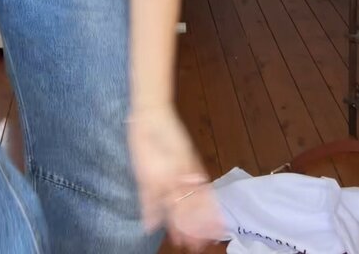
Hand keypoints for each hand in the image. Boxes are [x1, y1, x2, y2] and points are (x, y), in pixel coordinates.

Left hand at [126, 105, 225, 249]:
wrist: (151, 118)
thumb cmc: (171, 133)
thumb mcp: (183, 155)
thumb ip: (192, 173)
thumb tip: (200, 184)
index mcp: (189, 177)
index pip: (201, 204)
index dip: (206, 220)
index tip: (213, 235)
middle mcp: (176, 183)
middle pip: (185, 211)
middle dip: (191, 229)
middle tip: (196, 247)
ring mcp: (160, 182)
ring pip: (169, 210)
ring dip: (173, 225)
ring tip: (179, 242)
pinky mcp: (145, 180)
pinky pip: (148, 200)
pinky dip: (149, 213)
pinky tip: (150, 225)